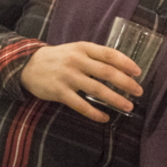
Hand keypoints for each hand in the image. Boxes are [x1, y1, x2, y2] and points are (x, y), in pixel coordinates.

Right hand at [20, 42, 143, 121]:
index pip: (109, 54)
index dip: (126, 63)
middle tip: (139, 91)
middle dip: (126, 83)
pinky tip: (105, 118)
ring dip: (115, 99)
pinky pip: (80, 105)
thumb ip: (95, 56)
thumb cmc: (59, 58)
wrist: (28, 65)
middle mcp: (77, 61)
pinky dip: (94, 113)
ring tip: (128, 106)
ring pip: (97, 89)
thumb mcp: (76, 50)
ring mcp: (68, 77)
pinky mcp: (59, 92)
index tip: (138, 72)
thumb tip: (122, 67)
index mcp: (83, 48)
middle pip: (107, 72)